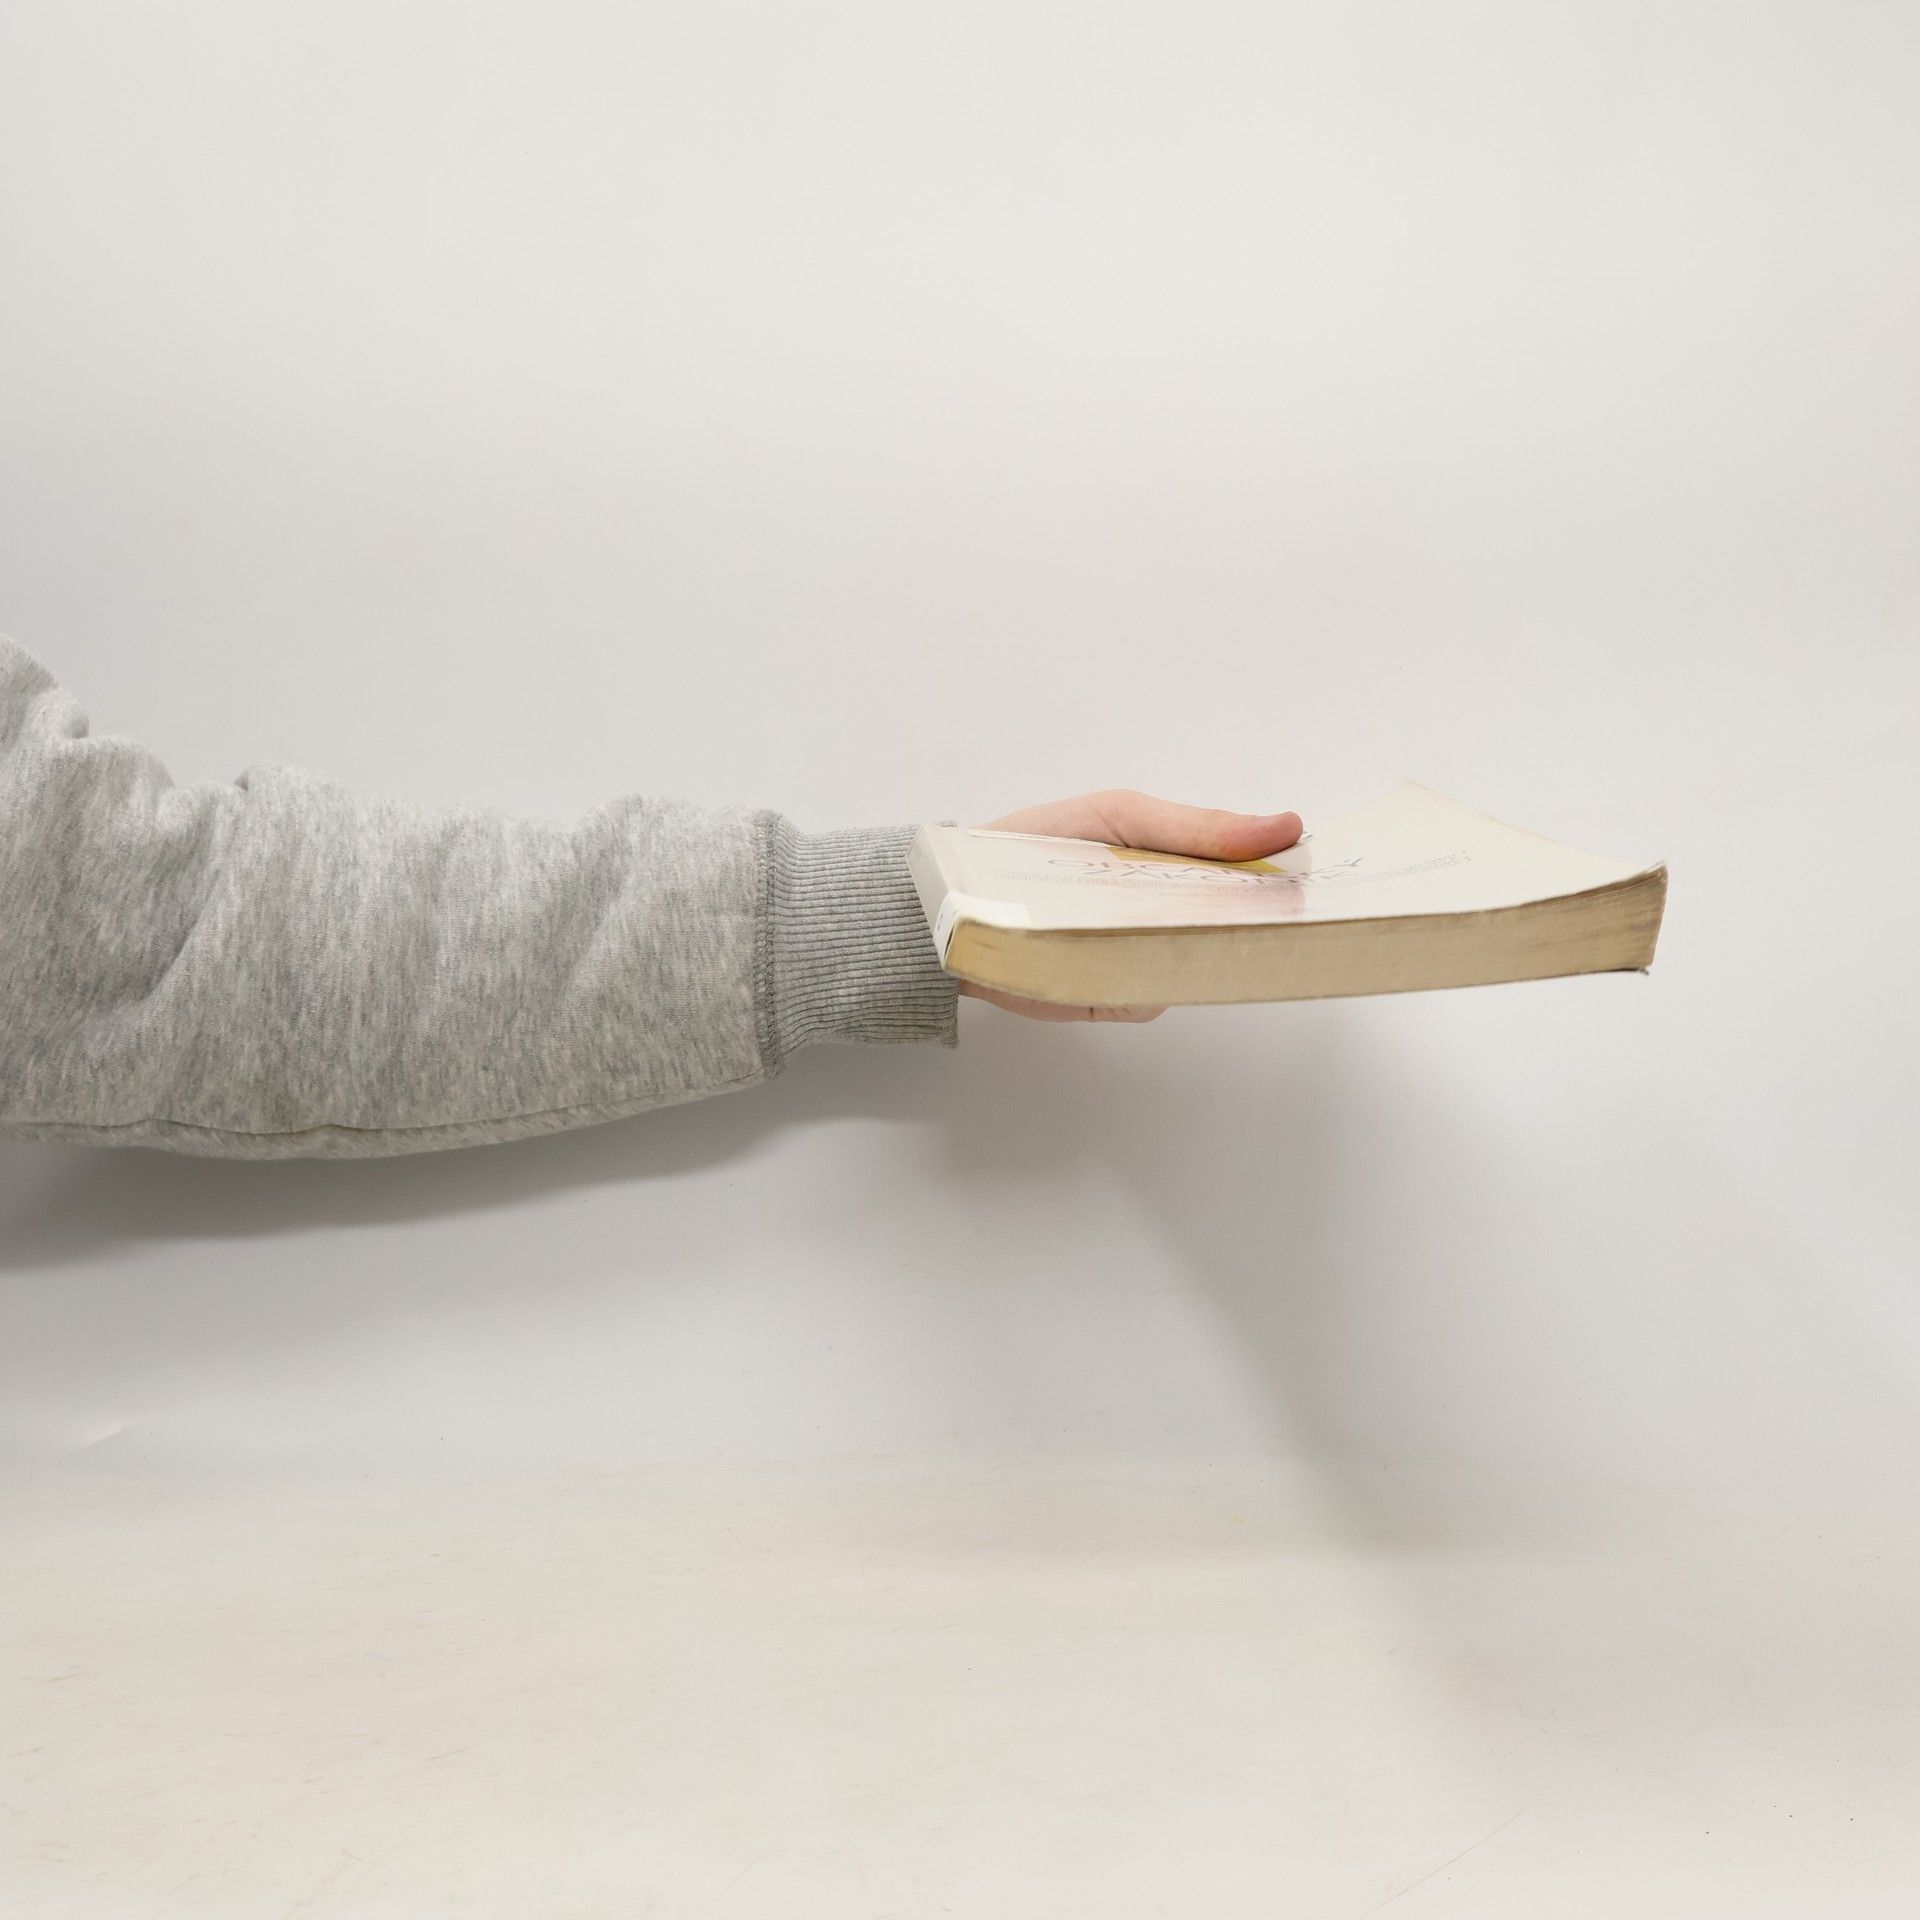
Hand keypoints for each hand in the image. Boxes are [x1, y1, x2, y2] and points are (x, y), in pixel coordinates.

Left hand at [961, 789, 1304, 1022]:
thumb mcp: (1121, 816)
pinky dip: (1147, 976)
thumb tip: (1285, 826)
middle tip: (1297, 909)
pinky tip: (1130, 949)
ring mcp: (1147, 966)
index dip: (1294, 886)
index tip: (1331, 879)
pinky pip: (1152, 997)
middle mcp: (1174, 927)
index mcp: (1184, 876)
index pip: (1257, 886)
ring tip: (1199, 920)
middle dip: (1269, 923)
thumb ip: (1198, 826)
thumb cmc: (1037, 843)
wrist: (955, 895)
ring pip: (1203, 970)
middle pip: (1243, 936)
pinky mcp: (1113, 1000)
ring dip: (1208, 948)